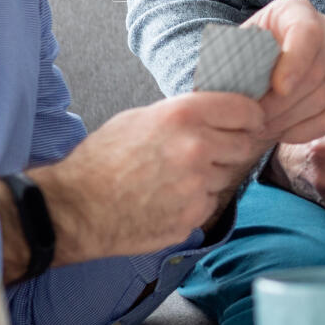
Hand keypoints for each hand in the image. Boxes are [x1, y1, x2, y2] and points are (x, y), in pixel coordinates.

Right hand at [30, 90, 267, 265]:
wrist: (75, 209)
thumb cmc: (102, 160)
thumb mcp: (140, 118)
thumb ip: (183, 114)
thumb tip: (216, 113)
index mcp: (184, 115)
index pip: (244, 110)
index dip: (249, 116)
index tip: (249, 122)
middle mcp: (197, 147)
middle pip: (244, 145)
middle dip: (230, 148)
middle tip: (207, 153)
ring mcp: (197, 184)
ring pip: (226, 176)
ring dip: (210, 176)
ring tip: (173, 178)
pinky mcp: (193, 215)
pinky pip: (209, 203)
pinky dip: (195, 202)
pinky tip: (166, 199)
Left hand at [240, 0, 324, 145]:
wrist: (245, 76)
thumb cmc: (233, 60)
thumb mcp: (227, 52)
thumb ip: (238, 60)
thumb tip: (247, 78)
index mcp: (295, 10)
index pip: (307, 33)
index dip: (296, 62)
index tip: (278, 88)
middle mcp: (324, 30)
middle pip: (317, 70)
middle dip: (283, 101)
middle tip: (253, 118)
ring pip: (323, 95)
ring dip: (289, 118)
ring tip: (260, 127)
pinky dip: (304, 130)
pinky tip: (281, 133)